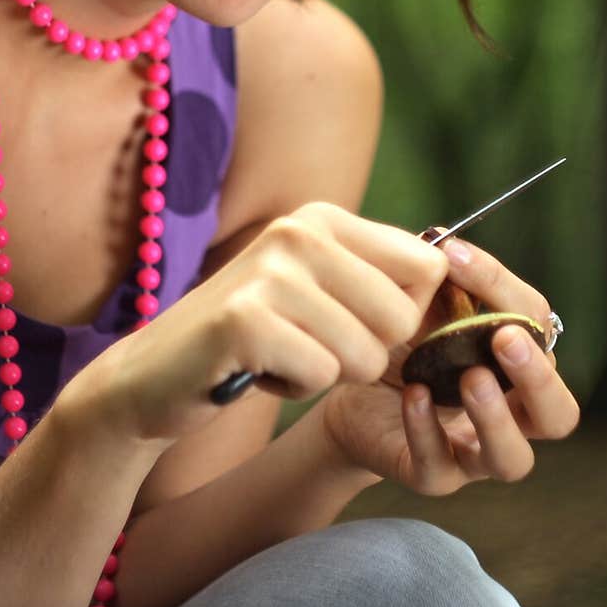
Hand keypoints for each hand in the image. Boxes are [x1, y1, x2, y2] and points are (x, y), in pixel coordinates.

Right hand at [61, 202, 449, 447]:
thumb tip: (453, 274)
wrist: (152, 376)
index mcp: (323, 218)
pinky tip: (257, 370)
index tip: (358, 326)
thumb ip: (376, 279)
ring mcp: (271, 270)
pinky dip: (294, 387)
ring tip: (279, 354)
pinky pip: (322, 374)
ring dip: (327, 372)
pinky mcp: (247, 319)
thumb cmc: (250, 339)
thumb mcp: (315, 290)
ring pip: (366, 352)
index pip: (427, 265)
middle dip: (366, 352)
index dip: (407, 316)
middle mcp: (300, 230)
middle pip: (403, 316)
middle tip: (309, 345)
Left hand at [322, 238, 579, 494]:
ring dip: (496, 416)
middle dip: (539, 377)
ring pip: (513, 458)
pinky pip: (441, 466)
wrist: (347, 392)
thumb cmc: (402, 344)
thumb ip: (441, 282)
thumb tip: (442, 241)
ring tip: (471, 377)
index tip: (454, 254)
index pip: (538, 326)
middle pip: (559, 413)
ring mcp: (475, 454)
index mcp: (520, 366)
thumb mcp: (422, 308)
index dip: (503, 288)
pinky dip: (427, 430)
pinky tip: (412, 396)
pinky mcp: (433, 476)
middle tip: (506, 339)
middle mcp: (513, 415)